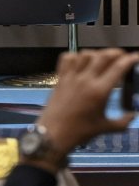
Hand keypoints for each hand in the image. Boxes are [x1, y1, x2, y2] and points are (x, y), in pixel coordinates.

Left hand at [30, 48, 138, 167]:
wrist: (54, 133)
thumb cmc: (81, 131)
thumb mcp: (107, 128)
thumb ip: (124, 121)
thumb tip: (134, 114)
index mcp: (99, 91)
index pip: (117, 68)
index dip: (129, 59)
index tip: (136, 56)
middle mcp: (85, 79)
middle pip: (102, 56)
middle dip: (115, 53)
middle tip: (122, 56)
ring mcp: (70, 77)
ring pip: (84, 54)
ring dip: (96, 53)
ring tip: (103, 59)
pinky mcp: (59, 77)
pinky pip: (66, 59)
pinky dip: (75, 55)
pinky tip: (81, 61)